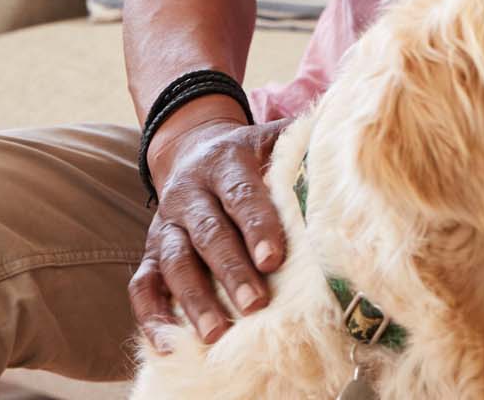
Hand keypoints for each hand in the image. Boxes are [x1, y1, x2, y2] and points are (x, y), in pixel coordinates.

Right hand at [129, 112, 293, 352]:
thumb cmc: (248, 156)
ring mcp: (166, 225)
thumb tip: (342, 153)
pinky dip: (152, 314)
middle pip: (208, 233)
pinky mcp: (149, 252)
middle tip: (255, 305)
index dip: (257, 226)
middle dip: (231, 271)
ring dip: (195, 299)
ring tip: (217, 334)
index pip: (240, 195)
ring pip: (174, 262)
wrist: (192, 149)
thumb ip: (299, 146)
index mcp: (224, 164)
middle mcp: (189, 193)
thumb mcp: (271, 139)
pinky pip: (141, 284)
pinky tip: (168, 344)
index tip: (274, 259)